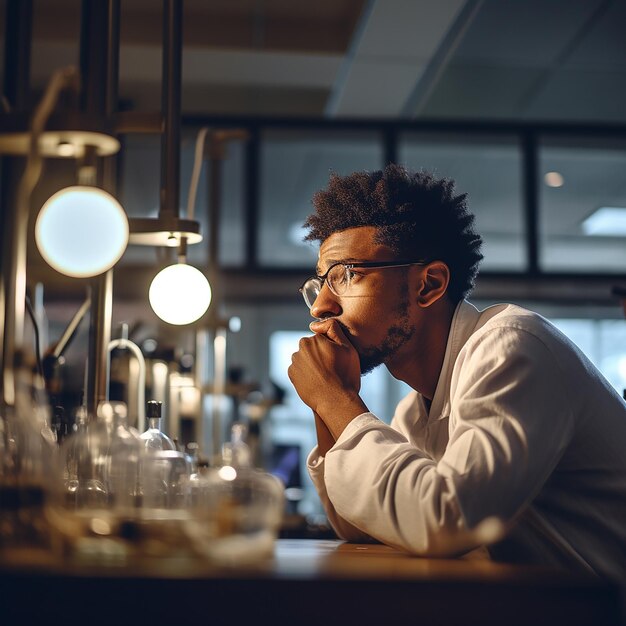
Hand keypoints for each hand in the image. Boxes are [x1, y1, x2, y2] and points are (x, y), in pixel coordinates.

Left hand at [288, 319, 366, 436]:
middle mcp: (301, 348)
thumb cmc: (345, 375)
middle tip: (332, 369)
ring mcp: (295, 362)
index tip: (336, 360)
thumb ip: (333, 329)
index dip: (331, 348)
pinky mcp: (291, 374)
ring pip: (305, 359)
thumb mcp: (348, 348)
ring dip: (312, 364)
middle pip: (311, 348)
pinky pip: (299, 370)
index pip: (322, 338)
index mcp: (314, 339)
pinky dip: (305, 374)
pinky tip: (316, 381)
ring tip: (325, 377)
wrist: (336, 401)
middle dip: (319, 355)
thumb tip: (317, 323)